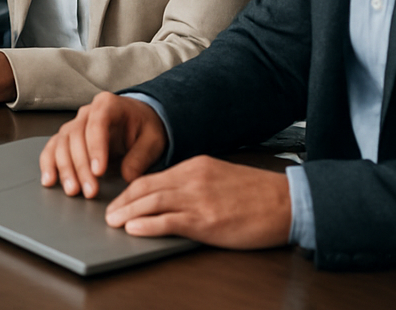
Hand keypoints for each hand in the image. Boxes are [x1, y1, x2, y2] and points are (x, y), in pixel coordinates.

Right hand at [39, 91, 168, 198]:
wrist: (138, 121)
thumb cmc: (145, 127)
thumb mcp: (153, 140)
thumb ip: (140, 157)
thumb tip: (127, 176)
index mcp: (108, 105)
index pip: (97, 124)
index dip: (95, 148)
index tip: (99, 171)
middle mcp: (86, 112)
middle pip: (76, 136)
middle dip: (81, 166)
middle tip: (90, 190)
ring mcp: (74, 124)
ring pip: (62, 144)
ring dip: (65, 169)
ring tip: (73, 190)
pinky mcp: (67, 138)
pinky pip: (52, 148)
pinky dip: (49, 164)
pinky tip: (49, 180)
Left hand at [105, 156, 291, 248]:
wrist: (287, 202)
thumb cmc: (258, 194)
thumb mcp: (220, 177)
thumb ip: (195, 182)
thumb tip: (172, 193)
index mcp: (195, 167)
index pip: (153, 177)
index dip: (130, 190)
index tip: (119, 200)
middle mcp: (192, 179)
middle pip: (146, 188)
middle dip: (123, 202)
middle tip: (108, 213)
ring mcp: (198, 200)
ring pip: (152, 203)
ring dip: (128, 213)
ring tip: (112, 222)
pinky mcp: (207, 221)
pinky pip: (169, 221)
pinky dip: (147, 225)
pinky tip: (133, 229)